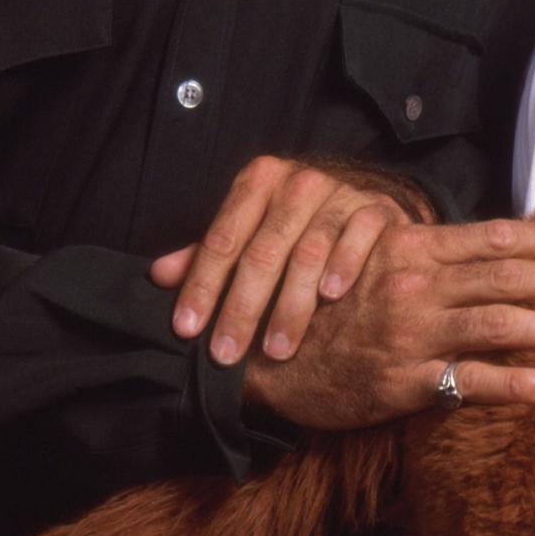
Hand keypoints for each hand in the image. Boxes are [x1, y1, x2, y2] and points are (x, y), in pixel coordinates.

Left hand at [152, 155, 430, 367]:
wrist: (362, 204)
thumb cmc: (294, 224)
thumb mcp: (249, 229)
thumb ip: (208, 253)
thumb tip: (159, 276)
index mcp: (258, 181)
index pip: (222, 239)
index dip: (202, 287)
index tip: (187, 330)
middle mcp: (297, 182)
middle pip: (263, 251)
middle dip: (242, 308)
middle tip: (227, 354)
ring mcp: (339, 193)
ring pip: (308, 252)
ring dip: (291, 305)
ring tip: (277, 349)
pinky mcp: (375, 208)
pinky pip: (358, 237)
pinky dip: (344, 265)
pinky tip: (331, 297)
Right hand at [242, 216, 534, 429]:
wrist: (261, 356)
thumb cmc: (316, 306)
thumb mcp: (365, 263)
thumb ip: (420, 255)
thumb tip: (475, 249)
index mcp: (409, 250)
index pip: (491, 237)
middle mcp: (415, 285)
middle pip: (506, 278)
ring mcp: (411, 334)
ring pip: (498, 327)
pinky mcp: (401, 382)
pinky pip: (468, 382)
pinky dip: (514, 384)